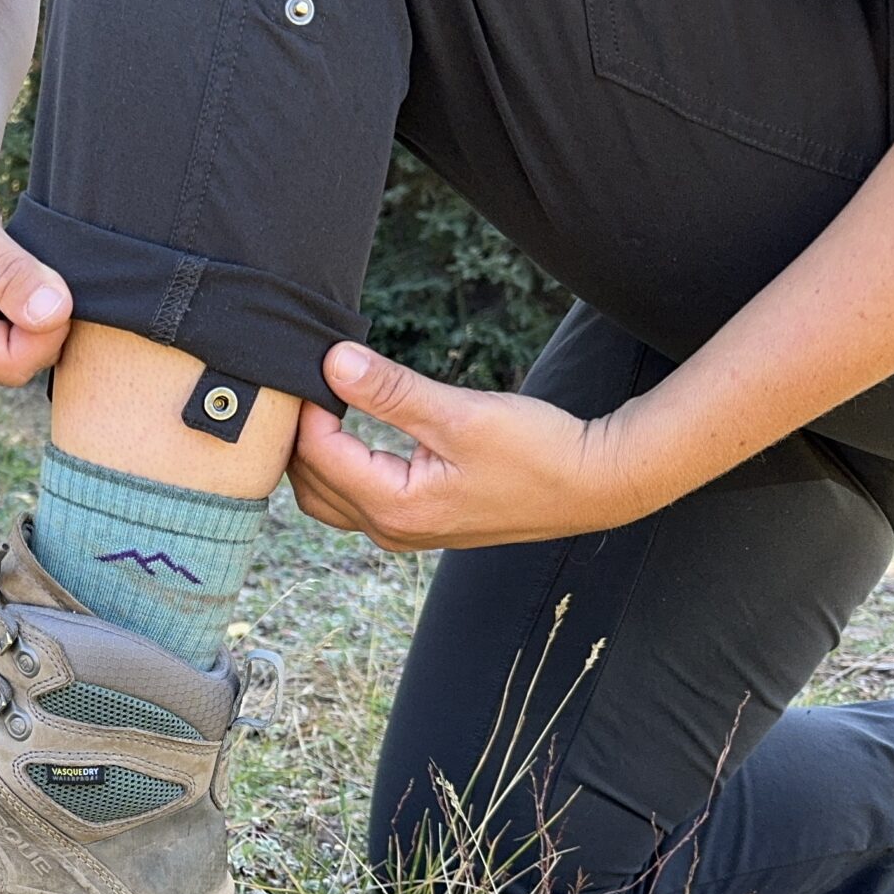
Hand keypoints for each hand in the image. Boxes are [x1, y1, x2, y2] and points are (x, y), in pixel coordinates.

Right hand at [0, 148, 71, 385]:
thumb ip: (11, 274)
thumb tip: (55, 314)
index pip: (13, 363)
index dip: (48, 328)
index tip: (51, 276)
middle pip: (18, 363)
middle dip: (39, 320)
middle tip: (22, 263)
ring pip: (19, 356)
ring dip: (29, 315)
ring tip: (2, 270)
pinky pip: (10, 346)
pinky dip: (20, 315)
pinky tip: (1, 283)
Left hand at [289, 343, 663, 549]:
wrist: (594, 484)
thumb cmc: (537, 450)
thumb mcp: (461, 412)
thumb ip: (392, 390)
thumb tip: (334, 361)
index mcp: (395, 506)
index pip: (317, 455)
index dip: (307, 408)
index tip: (312, 365)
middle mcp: (391, 529)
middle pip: (310, 485)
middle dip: (298, 438)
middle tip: (304, 384)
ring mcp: (404, 532)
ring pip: (329, 499)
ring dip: (316, 456)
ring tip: (321, 404)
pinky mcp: (420, 523)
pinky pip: (357, 501)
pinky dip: (341, 469)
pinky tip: (350, 432)